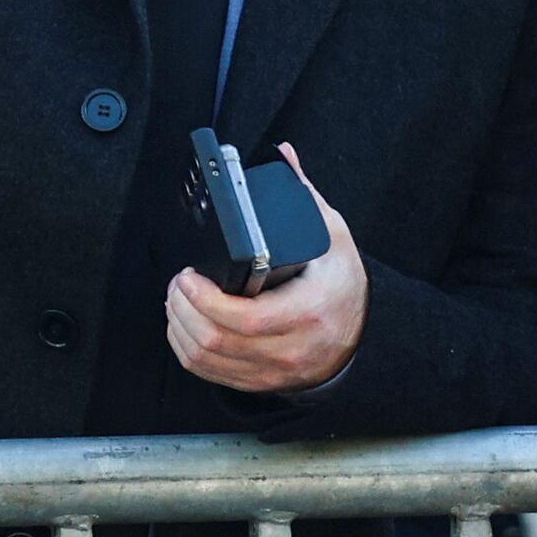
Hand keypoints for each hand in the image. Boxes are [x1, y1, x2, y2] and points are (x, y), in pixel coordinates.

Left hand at [165, 154, 367, 394]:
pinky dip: (188, 350)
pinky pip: (211, 374)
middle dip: (184, 309)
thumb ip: (303, 195)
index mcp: (310, 308)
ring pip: (208, 360)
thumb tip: (284, 155)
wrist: (359, 332)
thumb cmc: (340, 282)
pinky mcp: (260, 381)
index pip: (248, 319)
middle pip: (218, 341)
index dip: (207, 301)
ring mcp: (275, 369)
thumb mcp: (332, 234)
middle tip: (178, 284)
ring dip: (180, 328)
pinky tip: (184, 326)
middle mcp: (292, 346)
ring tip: (177, 300)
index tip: (189, 277)